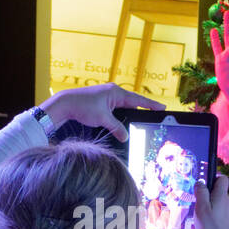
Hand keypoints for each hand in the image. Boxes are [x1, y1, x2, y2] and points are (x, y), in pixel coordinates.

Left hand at [42, 82, 161, 140]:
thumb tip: (126, 137)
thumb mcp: (102, 119)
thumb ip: (116, 128)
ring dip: (129, 114)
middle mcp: (113, 92)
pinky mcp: (102, 101)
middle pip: (132, 103)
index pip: (138, 100)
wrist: (65, 103)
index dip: (151, 105)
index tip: (163, 107)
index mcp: (116, 92)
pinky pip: (116, 108)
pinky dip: (120, 115)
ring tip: (139, 122)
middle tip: (153, 118)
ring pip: (124, 107)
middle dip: (141, 111)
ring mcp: (108, 96)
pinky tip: (122, 122)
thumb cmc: (83, 106)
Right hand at [193, 173, 228, 228]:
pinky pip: (223, 213)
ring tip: (205, 217)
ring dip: (213, 207)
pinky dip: (217, 216)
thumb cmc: (209, 227)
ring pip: (221, 203)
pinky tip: (211, 224)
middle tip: (200, 206)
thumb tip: (201, 182)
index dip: (213, 179)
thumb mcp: (201, 208)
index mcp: (221, 196)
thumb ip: (201, 193)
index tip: (204, 188)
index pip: (222, 178)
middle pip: (220, 192)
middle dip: (210, 196)